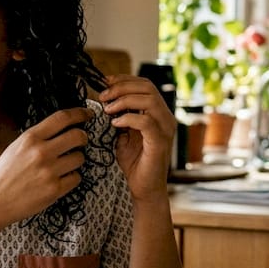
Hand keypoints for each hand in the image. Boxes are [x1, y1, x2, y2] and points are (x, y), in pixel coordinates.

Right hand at [0, 107, 92, 226]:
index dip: (80, 113)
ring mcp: (49, 171)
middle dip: (83, 138)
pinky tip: (60, 179)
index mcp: (30, 138)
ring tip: (64, 164)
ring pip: (80, 158)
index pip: (62, 118)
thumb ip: (38, 137)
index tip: (88, 114)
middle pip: (78, 136)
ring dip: (76, 160)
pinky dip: (71, 178)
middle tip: (80, 141)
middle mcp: (41, 152)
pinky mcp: (55, 189)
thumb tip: (63, 129)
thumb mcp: (16, 147)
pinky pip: (76, 177)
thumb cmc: (4, 175)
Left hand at [98, 75, 173, 198]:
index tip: (104, 82)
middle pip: (147, 87)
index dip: (124, 79)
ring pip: (149, 100)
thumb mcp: (123, 134)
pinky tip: (115, 123)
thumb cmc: (135, 162)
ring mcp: (165, 129)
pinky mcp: (160, 142)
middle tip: (103, 96)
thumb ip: (119, 116)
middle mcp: (165, 117)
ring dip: (124, 100)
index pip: (144, 84)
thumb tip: (105, 100)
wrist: (144, 188)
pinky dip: (128, 118)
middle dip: (122, 87)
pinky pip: (146, 121)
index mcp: (157, 112)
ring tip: (107, 109)